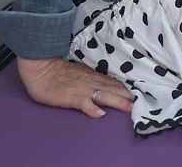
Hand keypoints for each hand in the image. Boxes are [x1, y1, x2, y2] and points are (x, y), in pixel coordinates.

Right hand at [16, 56, 132, 118]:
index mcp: (93, 76)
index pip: (113, 82)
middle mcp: (90, 82)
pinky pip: (82, 103)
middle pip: (112, 89)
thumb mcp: (80, 72)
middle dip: (126, 96)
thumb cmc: (59, 71)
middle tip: (140, 102)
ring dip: (116, 101)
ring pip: (102, 95)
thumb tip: (111, 82)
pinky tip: (99, 113)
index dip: (127, 88)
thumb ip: (94, 77)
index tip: (140, 93)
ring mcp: (81, 90)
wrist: (41, 68)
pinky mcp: (69, 97)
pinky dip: (90, 108)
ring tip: (128, 107)